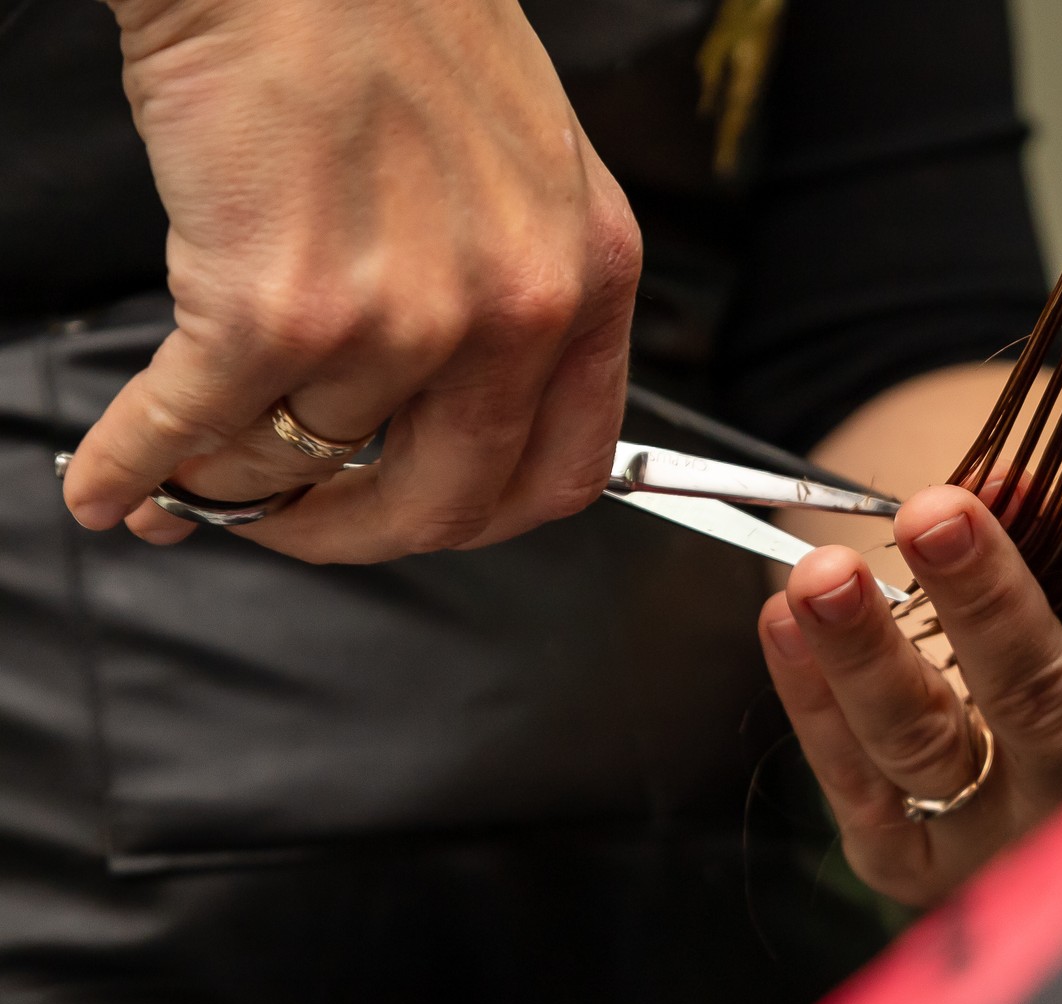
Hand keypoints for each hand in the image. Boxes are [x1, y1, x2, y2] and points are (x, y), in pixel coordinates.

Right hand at [62, 0, 643, 561]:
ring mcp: (403, 317)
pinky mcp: (278, 303)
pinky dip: (136, 464)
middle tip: (290, 521)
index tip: (413, 517)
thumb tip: (435, 411)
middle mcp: (515, 310)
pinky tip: (111, 477)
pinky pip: (198, 429)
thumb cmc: (396, 23)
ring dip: (226, 484)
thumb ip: (510, 293)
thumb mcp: (525, 172)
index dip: (471, 519)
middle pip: (437, 506)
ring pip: (301, 462)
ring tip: (182, 476)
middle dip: (346, 532)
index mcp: (588, 280)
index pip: (559, 476)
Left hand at [759, 486, 1061, 906]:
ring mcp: (992, 844)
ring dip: (866, 651)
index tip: (1019, 497)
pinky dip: (814, 701)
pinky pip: (856, 788)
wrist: (1052, 740)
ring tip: (824, 573)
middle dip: (984, 602)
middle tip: (933, 512)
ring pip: (925, 748)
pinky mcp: (912, 866)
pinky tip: (785, 625)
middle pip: (1036, 704)